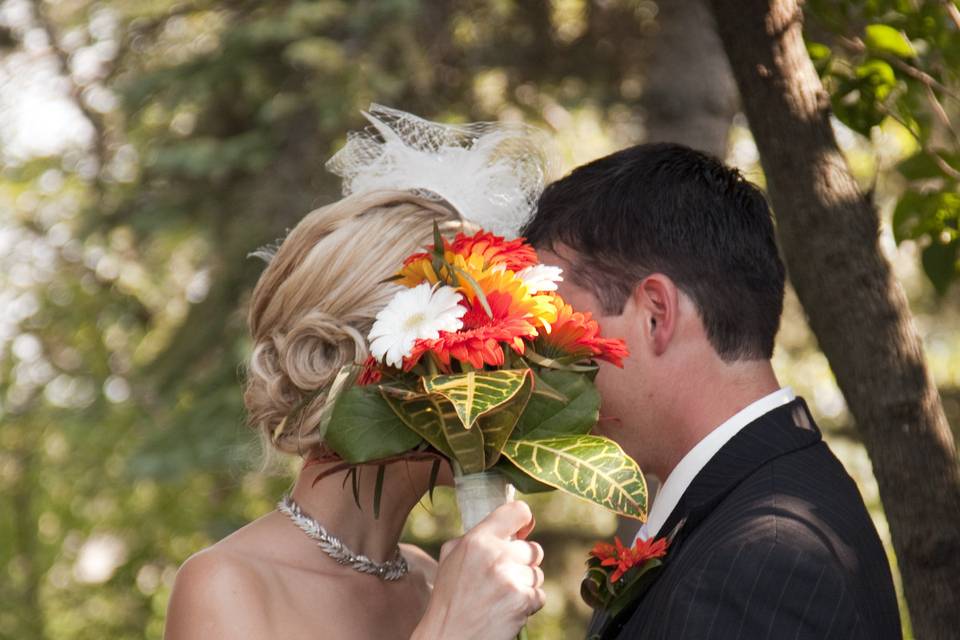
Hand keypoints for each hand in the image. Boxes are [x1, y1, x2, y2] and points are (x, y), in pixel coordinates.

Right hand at [412, 501, 545, 639]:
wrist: (448, 637)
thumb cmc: (449, 599)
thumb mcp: (451, 557)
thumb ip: (477, 536)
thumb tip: (511, 526)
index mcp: (477, 540)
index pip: (517, 512)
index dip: (523, 521)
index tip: (522, 531)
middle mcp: (495, 555)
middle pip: (533, 549)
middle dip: (523, 564)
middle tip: (502, 578)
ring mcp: (510, 578)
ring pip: (537, 574)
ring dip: (525, 585)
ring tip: (500, 597)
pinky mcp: (522, 601)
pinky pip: (539, 595)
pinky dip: (527, 604)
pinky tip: (507, 610)